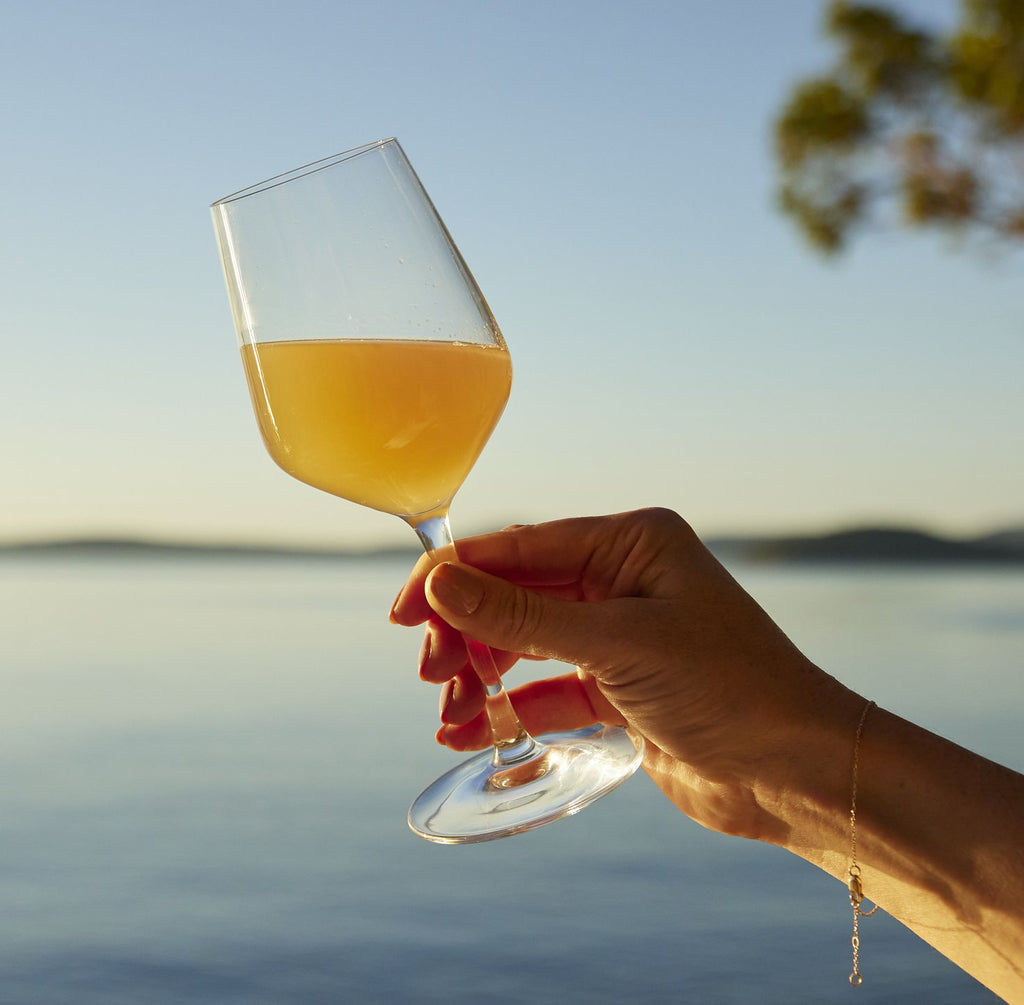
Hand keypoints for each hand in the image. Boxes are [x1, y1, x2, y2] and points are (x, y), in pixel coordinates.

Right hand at [391, 508, 858, 841]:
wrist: (796, 771)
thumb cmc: (730, 687)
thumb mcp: (618, 644)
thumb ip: (522, 617)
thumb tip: (439, 582)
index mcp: (629, 543)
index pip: (519, 547)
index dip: (454, 574)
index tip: (403, 611)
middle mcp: (621, 580)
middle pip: (515, 595)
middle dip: (465, 632)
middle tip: (430, 672)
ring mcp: (618, 635)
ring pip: (525, 644)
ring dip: (481, 674)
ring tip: (448, 713)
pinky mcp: (619, 687)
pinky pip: (547, 689)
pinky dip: (509, 708)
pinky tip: (471, 732)